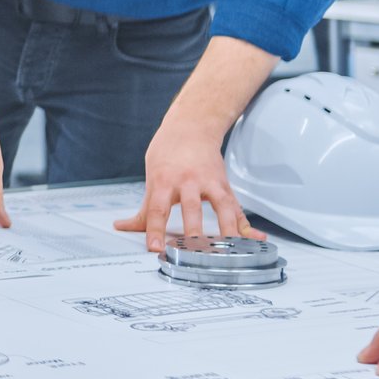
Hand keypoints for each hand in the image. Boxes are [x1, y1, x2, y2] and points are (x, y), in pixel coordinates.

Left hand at [115, 116, 260, 252]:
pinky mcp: (224, 186)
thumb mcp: (152, 178)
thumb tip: (122, 227)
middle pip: (191, 208)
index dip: (155, 229)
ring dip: (226, 230)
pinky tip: (256, 239)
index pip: (157, 209)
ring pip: (221, 207)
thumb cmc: (168, 153)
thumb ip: (144, 209)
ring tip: (228, 251)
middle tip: (194, 250)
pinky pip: (236, 209)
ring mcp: (209, 183)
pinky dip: (246, 225)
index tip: (155, 248)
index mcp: (164, 180)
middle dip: (192, 230)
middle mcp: (188, 181)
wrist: (191, 126)